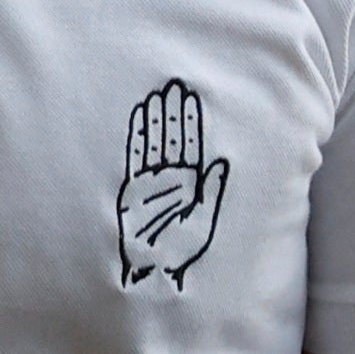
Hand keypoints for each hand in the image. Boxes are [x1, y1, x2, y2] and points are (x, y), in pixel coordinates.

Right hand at [118, 78, 229, 288]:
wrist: (152, 269)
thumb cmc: (181, 250)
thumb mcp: (203, 220)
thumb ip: (211, 191)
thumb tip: (222, 162)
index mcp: (190, 183)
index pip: (190, 144)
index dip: (190, 120)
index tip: (190, 97)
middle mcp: (170, 177)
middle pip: (172, 137)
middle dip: (173, 112)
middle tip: (174, 85)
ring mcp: (150, 180)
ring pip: (154, 141)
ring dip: (155, 118)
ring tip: (158, 94)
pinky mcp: (132, 186)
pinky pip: (135, 155)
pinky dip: (137, 136)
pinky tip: (139, 116)